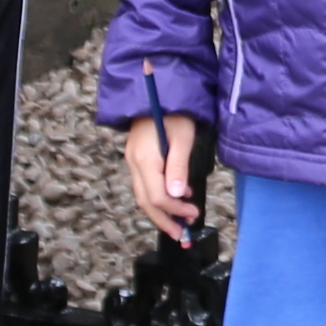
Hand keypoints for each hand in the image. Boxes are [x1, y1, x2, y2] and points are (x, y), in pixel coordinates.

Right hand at [124, 113, 202, 241]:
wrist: (155, 90)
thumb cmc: (174, 110)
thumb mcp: (183, 136)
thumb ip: (179, 166)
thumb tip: (177, 195)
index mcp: (145, 159)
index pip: (157, 197)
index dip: (175, 211)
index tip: (193, 214)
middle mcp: (134, 163)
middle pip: (146, 202)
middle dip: (164, 221)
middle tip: (182, 235)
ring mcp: (133, 161)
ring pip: (143, 195)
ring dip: (160, 213)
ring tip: (179, 224)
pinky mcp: (136, 158)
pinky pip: (144, 185)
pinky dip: (157, 198)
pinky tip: (173, 200)